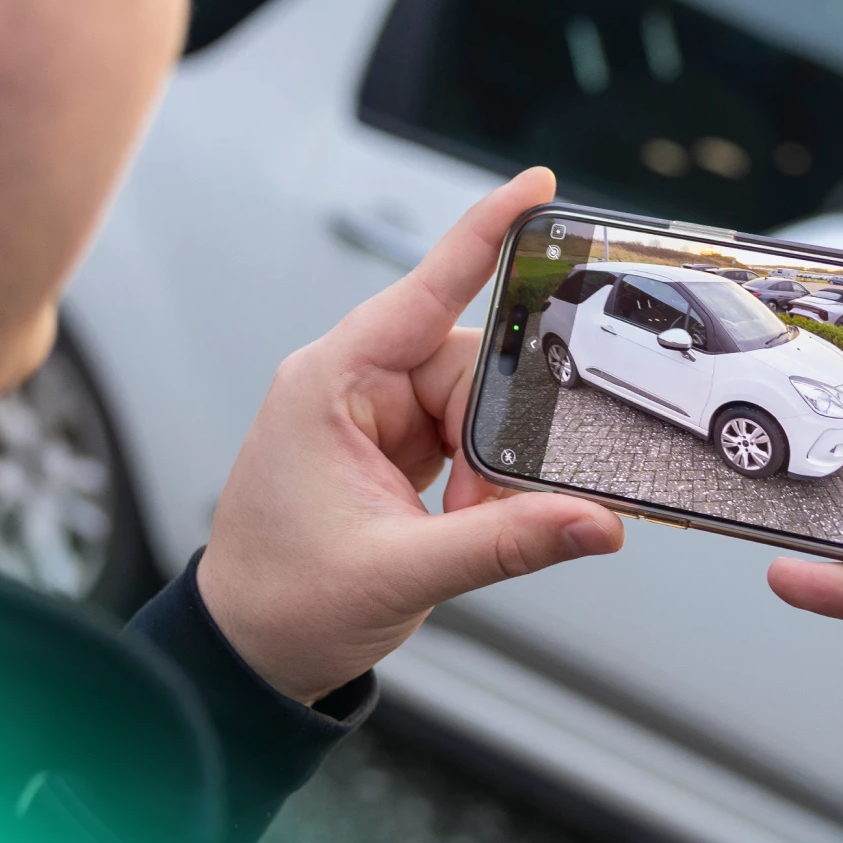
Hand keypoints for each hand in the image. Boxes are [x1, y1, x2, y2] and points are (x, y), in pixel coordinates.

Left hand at [196, 167, 622, 703]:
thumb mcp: (401, 572)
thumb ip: (506, 543)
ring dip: (487, 463)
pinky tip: (467, 510)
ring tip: (462, 521)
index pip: (426, 289)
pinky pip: (461, 432)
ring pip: (474, 401)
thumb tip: (595, 523)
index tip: (537, 188)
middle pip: (470, 362)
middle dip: (496, 432)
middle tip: (484, 500)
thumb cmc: (283, 602)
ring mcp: (372, 413)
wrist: (247, 653)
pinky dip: (480, 473)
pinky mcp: (391, 443)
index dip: (485, 234)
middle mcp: (351, 383)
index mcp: (330, 382)